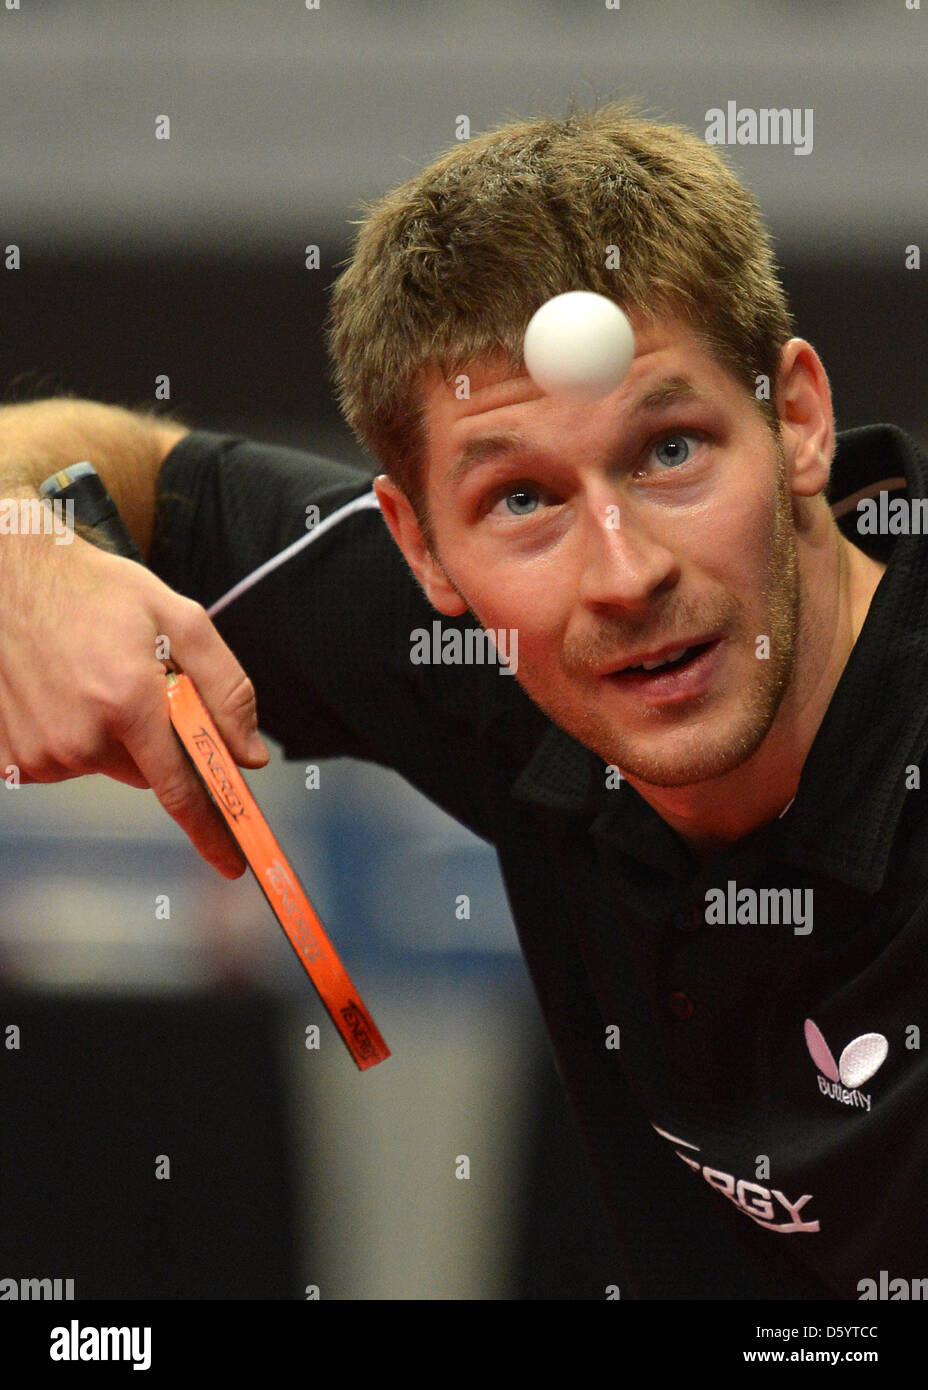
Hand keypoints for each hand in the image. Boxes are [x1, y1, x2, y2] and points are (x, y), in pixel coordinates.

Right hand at [0, 529, 267, 876]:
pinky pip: (67, 764)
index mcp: (127, 702)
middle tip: (141, 687)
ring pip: (107, 768)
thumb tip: (248, 754)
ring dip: (114, 736)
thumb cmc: (100, 593)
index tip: (234, 862)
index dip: (212, 828)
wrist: (10, 576)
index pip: (182, 789)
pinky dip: (76, 736)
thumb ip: (226, 689)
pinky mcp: (11, 759)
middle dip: (157, 742)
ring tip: (92, 679)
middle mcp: (79, 736)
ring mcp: (39, 752)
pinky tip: (62, 692)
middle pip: (149, 774)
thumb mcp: (181, 620)